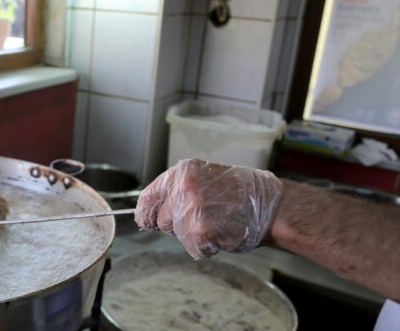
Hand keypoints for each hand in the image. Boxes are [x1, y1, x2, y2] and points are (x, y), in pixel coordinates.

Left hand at [134, 159, 282, 258]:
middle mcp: (183, 187)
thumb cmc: (241, 194)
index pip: (147, 198)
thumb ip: (177, 193)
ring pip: (178, 235)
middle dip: (178, 225)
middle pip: (162, 221)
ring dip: (195, 237)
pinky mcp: (201, 230)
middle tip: (206, 217)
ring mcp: (192, 209)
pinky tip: (223, 233)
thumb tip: (151, 214)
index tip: (148, 221)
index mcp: (182, 172)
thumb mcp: (204, 181)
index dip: (147, 214)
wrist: (273, 204)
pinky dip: (207, 248)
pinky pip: (193, 248)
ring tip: (218, 223)